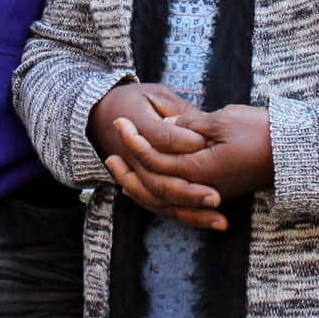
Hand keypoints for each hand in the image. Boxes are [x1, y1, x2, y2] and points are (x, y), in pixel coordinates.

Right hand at [90, 84, 224, 226]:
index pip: (165, 139)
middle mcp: (134, 157)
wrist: (99, 116)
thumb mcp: (156, 96)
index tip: (212, 144)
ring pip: (161, 200)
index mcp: (138, 126)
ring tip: (220, 221)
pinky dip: (185, 216)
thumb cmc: (135, 102)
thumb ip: (180, 111)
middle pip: (160, 182)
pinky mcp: (143, 185)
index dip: (189, 143)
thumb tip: (204, 129)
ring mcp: (136, 174)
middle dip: (190, 193)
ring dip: (191, 214)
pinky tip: (211, 221)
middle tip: (217, 197)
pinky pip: (161, 206)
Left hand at [113, 104, 274, 209]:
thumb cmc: (261, 132)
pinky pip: (177, 199)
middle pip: (154, 186)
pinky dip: (158, 192)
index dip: (135, 142)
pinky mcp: (214, 191)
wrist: (292, 152)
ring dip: (138, 184)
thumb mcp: (222, 121)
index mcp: (200, 170)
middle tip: (110, 147)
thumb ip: (189, 124)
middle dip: (130, 166)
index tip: (120, 122)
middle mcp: (202, 187)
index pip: (156, 160)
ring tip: (119, 170)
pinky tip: (148, 180)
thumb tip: (166, 123)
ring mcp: (208, 192)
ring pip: (164, 198)